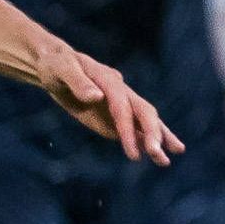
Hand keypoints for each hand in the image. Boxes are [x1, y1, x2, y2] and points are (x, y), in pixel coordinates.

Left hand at [31, 34, 181, 164]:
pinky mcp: (112, 116)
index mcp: (108, 80)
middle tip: (156, 155)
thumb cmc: (56, 65)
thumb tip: (97, 96)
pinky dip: (143, 141)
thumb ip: (77, 82)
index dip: (127, 127)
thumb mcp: (61, 68)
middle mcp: (120, 92)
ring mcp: (119, 104)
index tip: (132, 150)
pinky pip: (131, 129)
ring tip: (170, 158)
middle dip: (152, 133)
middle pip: (142, 112)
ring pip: (144, 121)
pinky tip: (156, 155)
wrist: (54, 66)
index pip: (122, 106)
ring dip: (158, 138)